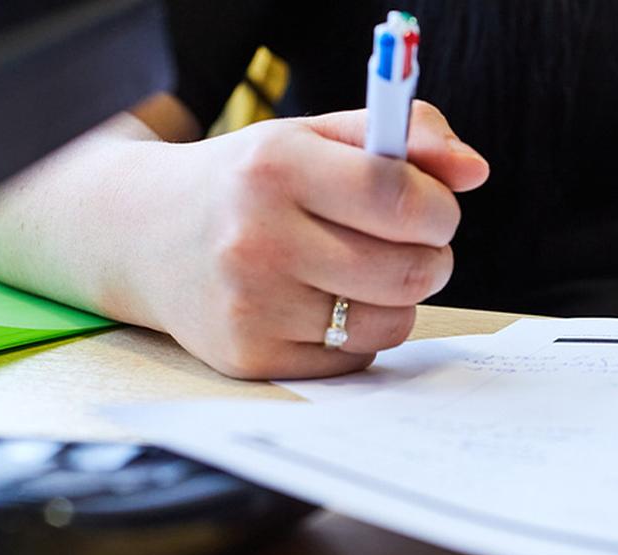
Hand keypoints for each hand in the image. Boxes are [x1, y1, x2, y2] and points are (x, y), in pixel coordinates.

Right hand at [142, 102, 489, 378]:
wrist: (142, 234)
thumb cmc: (251, 181)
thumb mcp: (316, 135)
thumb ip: (406, 134)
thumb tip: (474, 171)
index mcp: (275, 167)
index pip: (399, 197)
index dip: (440, 208)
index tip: (436, 208)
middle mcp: (257, 238)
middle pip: (411, 270)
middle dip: (432, 256)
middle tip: (409, 243)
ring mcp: (252, 305)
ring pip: (393, 320)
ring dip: (398, 298)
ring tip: (363, 271)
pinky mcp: (253, 357)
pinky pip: (358, 358)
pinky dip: (361, 334)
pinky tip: (324, 303)